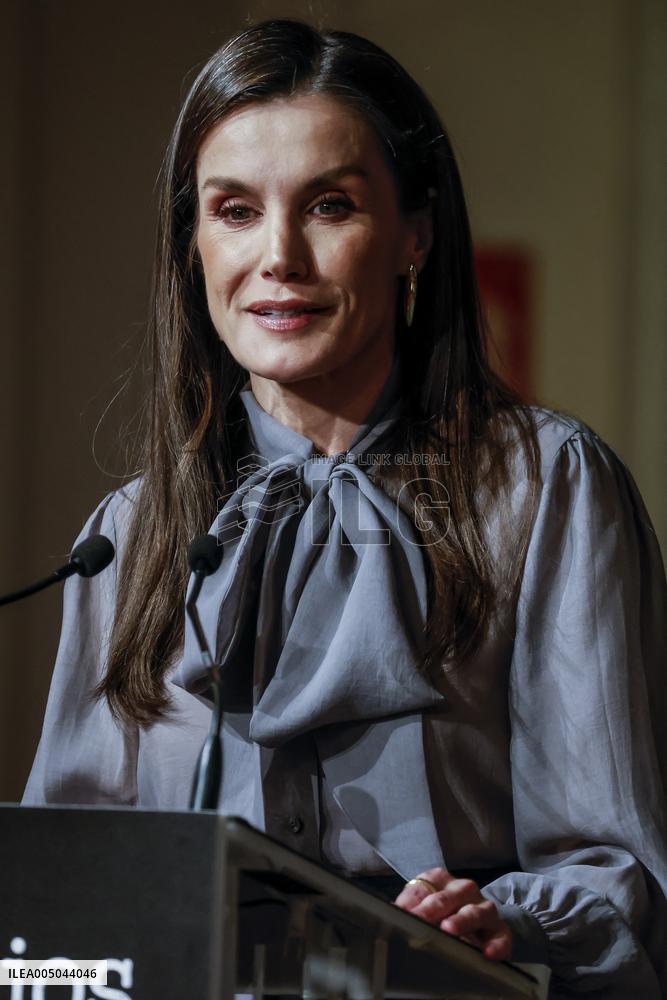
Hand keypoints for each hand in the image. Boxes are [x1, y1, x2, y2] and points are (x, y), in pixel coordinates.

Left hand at [393, 867, 511, 960]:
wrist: (479, 924)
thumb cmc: (443, 914)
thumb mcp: (422, 906)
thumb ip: (409, 907)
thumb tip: (392, 914)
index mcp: (441, 880)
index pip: (425, 887)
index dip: (412, 901)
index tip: (401, 914)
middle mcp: (464, 889)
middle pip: (448, 897)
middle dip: (432, 909)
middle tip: (420, 920)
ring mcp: (484, 908)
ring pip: (475, 912)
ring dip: (461, 920)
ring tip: (449, 929)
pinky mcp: (500, 930)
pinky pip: (501, 936)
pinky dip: (495, 945)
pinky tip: (487, 953)